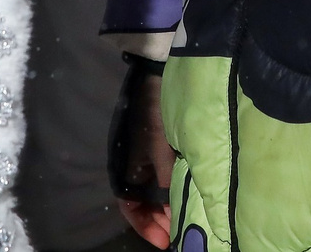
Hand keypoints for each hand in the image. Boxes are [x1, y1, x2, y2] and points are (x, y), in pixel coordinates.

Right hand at [113, 64, 173, 247]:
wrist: (156, 76)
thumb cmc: (156, 117)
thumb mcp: (163, 154)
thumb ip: (167, 185)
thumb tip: (174, 215)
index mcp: (124, 170)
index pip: (130, 208)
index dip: (145, 226)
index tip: (165, 241)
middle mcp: (130, 166)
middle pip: (141, 202)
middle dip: (158, 219)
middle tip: (178, 231)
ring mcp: (142, 155)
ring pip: (152, 190)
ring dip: (165, 204)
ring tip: (184, 215)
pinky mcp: (155, 145)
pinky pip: (159, 175)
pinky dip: (170, 187)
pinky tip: (185, 191)